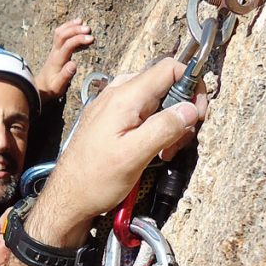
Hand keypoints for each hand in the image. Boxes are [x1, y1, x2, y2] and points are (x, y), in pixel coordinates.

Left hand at [27, 58, 205, 246]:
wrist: (68, 197)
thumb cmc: (95, 179)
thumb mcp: (134, 156)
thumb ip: (164, 128)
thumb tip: (190, 109)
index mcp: (124, 97)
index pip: (169, 68)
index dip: (191, 84)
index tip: (197, 112)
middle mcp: (118, 95)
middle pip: (165, 85)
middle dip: (181, 110)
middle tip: (179, 141)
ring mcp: (113, 107)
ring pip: (156, 102)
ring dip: (169, 123)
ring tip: (165, 151)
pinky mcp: (112, 121)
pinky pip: (142, 114)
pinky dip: (154, 129)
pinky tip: (153, 151)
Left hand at [34, 18, 94, 98]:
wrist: (40, 87)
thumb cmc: (51, 88)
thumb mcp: (58, 86)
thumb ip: (65, 76)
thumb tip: (74, 64)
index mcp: (57, 60)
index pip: (68, 45)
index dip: (79, 40)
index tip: (91, 39)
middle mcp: (54, 52)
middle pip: (63, 35)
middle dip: (75, 30)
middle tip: (88, 29)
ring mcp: (54, 50)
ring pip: (60, 33)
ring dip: (70, 26)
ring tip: (82, 22)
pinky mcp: (55, 50)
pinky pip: (59, 35)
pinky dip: (67, 27)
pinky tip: (74, 25)